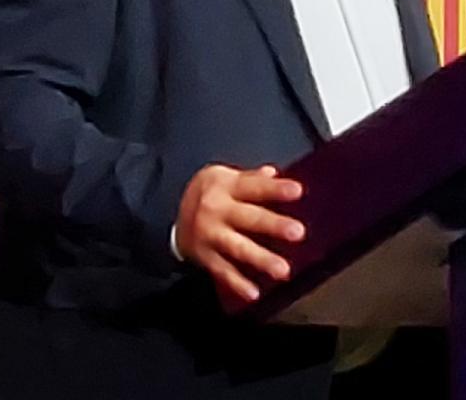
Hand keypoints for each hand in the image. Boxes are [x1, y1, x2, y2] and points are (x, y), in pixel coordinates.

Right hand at [174, 164, 305, 305]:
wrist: (168, 211)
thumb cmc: (207, 192)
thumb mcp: (224, 176)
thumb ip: (250, 177)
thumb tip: (272, 173)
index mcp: (226, 186)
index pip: (254, 186)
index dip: (275, 189)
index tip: (297, 191)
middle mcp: (217, 210)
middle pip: (249, 218)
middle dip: (273, 225)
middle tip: (298, 232)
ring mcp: (210, 235)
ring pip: (238, 248)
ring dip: (261, 259)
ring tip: (283, 270)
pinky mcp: (204, 256)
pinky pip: (222, 271)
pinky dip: (237, 284)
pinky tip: (253, 293)